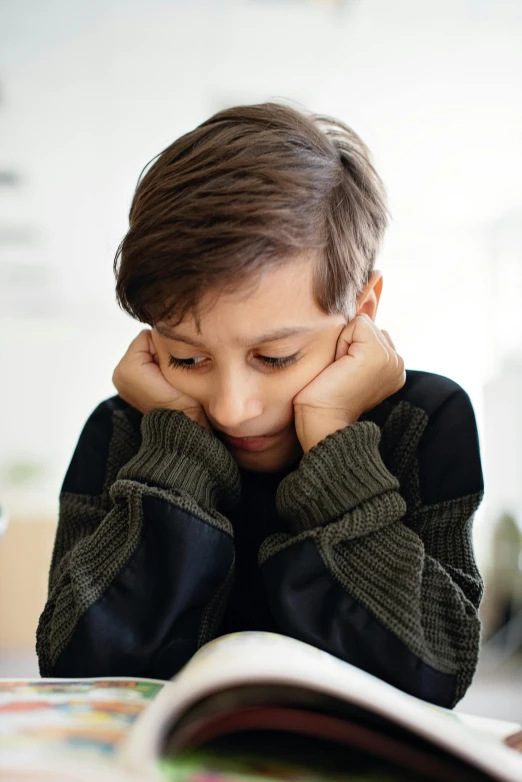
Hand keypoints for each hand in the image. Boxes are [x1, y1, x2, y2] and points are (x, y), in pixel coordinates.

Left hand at [112, 329, 209, 428]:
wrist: (184, 424)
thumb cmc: (185, 397)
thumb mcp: (174, 363)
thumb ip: (164, 342)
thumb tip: (163, 331)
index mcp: (127, 367)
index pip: (147, 336)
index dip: (165, 346)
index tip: (173, 365)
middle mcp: (119, 373)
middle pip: (144, 344)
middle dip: (159, 353)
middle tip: (171, 372)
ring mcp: (121, 381)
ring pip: (144, 353)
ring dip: (157, 360)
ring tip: (168, 378)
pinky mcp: (127, 386)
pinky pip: (141, 364)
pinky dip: (153, 369)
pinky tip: (162, 382)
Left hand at [293, 314, 405, 451]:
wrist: (321, 421)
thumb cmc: (323, 394)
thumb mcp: (344, 355)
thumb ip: (361, 325)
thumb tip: (375, 281)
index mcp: (392, 366)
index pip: (369, 331)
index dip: (347, 345)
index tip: (342, 374)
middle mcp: (398, 362)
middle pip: (366, 324)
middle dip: (346, 342)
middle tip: (339, 373)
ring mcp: (392, 358)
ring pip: (361, 323)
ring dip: (343, 342)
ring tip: (339, 371)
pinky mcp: (378, 355)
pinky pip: (357, 323)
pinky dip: (342, 342)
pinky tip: (340, 366)